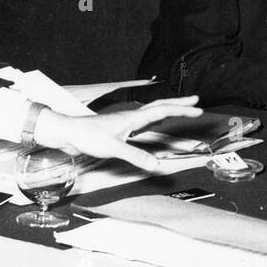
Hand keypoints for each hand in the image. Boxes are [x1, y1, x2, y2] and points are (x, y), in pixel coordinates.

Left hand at [34, 97, 203, 172]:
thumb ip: (135, 156)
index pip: (163, 110)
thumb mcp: (114, 149)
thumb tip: (157, 166)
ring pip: (152, 111)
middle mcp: (132, 116)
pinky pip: (144, 119)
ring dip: (168, 108)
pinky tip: (154, 123)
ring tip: (180, 108)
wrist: (68, 132)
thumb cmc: (88, 137)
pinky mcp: (120, 127)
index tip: (197, 109)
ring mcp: (126, 121)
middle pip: (160, 106)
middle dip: (179, 104)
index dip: (181, 110)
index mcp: (133, 118)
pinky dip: (155, 118)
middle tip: (195, 101)